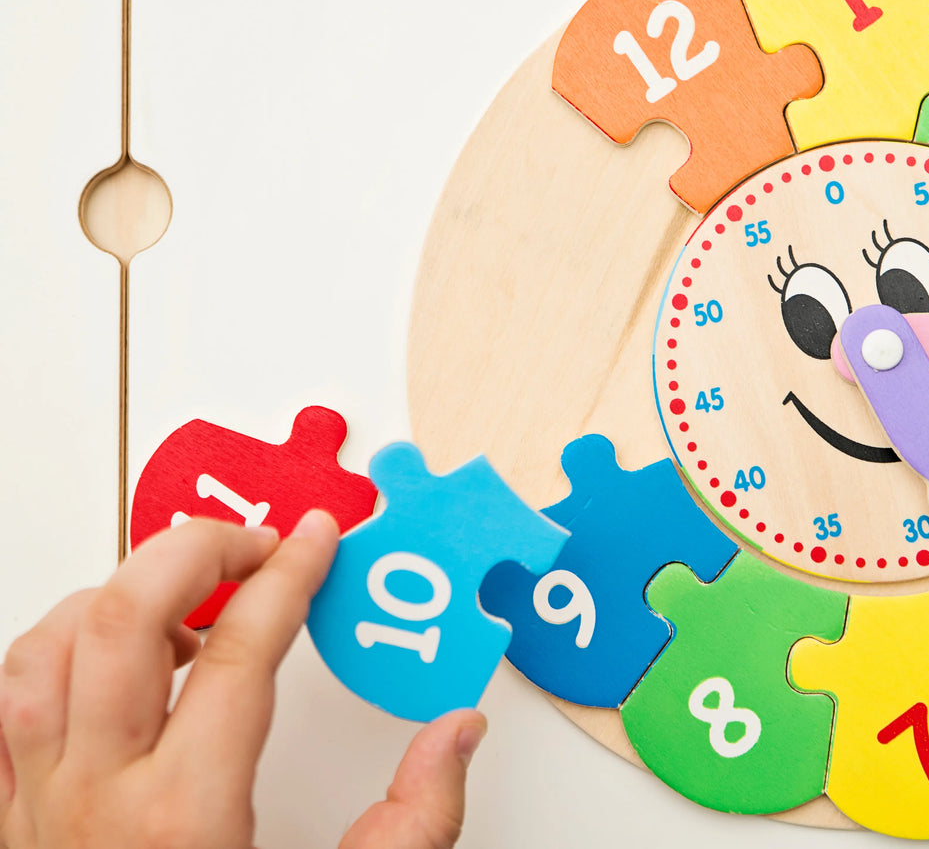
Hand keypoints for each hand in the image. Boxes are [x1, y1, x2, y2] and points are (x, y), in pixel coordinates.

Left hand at [0, 511, 485, 848]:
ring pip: (39, 654)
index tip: (319, 537)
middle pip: (119, 618)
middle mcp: (95, 802)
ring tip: (180, 601)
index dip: (288, 575)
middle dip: (194, 550)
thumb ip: (414, 825)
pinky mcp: (8, 829)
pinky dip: (42, 658)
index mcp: (187, 817)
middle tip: (255, 546)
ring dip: (109, 598)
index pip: (239, 649)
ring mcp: (34, 813)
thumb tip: (455, 732)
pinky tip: (96, 661)